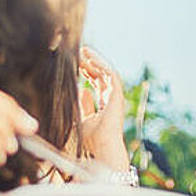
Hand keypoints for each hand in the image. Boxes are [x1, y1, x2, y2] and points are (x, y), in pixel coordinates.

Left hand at [76, 48, 127, 165]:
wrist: (102, 145)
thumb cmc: (92, 138)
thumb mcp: (82, 119)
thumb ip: (83, 106)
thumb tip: (82, 92)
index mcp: (105, 104)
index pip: (98, 83)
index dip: (88, 73)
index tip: (78, 64)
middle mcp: (112, 98)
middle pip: (102, 75)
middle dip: (91, 64)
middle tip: (80, 53)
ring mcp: (115, 95)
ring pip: (107, 72)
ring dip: (96, 61)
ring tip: (85, 51)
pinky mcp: (117, 94)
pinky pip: (110, 74)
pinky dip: (101, 65)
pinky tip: (90, 58)